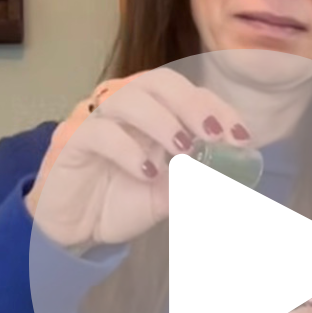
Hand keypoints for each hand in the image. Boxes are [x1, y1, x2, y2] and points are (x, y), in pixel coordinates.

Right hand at [25, 68, 252, 251]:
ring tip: (184, 150)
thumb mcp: (168, 197)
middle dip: (193, 105)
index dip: (216, 109)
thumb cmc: (119, 202)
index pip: (187, 93)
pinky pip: (99, 132)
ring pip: (127, 97)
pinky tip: (147, 173)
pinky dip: (129, 150)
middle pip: (158, 81)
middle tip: (215, 135)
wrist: (73, 231)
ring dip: (162, 121)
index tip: (241, 137)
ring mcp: (93, 118)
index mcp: (149, 110)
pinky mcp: (70, 140)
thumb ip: (196, 184)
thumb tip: (236, 180)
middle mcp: (121, 105)